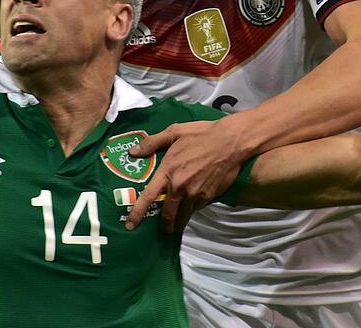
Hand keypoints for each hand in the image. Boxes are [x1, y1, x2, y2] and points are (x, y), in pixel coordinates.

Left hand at [125, 117, 249, 232]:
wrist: (231, 142)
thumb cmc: (201, 134)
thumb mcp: (174, 132)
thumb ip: (152, 143)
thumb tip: (133, 152)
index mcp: (168, 172)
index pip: (148, 197)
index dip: (137, 213)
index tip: (130, 226)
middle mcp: (180, 187)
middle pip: (168, 213)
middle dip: (165, 224)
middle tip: (164, 228)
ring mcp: (195, 194)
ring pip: (184, 214)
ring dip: (180, 220)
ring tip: (177, 223)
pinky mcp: (209, 196)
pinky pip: (197, 208)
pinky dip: (193, 209)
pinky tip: (193, 205)